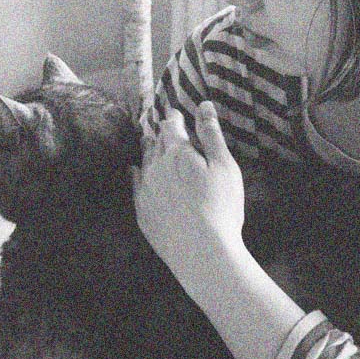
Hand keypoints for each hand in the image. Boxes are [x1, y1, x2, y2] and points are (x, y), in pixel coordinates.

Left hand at [132, 102, 246, 292]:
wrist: (202, 253)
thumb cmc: (221, 207)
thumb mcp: (224, 167)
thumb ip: (212, 135)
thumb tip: (204, 105)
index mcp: (177, 152)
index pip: (172, 126)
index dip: (174, 117)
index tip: (175, 113)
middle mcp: (155, 167)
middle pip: (155, 142)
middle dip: (160, 132)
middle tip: (161, 126)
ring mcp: (145, 190)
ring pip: (144, 161)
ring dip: (148, 150)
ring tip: (148, 142)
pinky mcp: (142, 211)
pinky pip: (135, 185)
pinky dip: (136, 173)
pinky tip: (135, 171)